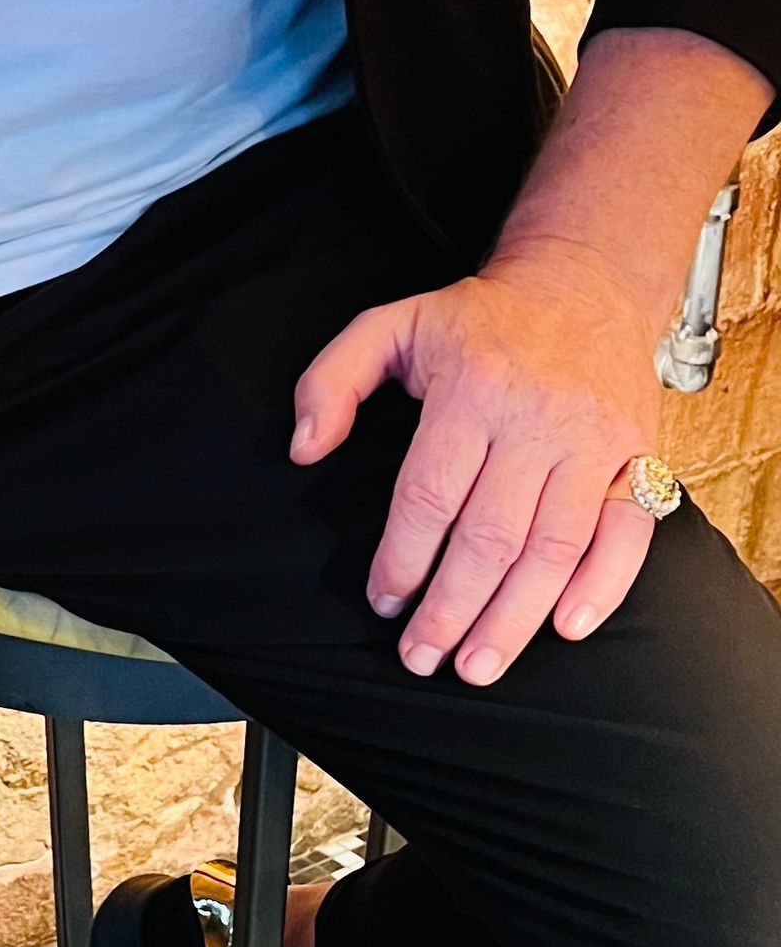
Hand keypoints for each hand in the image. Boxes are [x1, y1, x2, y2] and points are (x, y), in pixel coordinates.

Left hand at [291, 240, 663, 684]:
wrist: (587, 280)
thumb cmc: (482, 319)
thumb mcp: (392, 324)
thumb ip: (333, 380)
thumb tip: (306, 447)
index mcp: (473, 388)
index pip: (430, 495)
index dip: (403, 558)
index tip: (384, 598)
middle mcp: (538, 419)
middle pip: (490, 537)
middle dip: (451, 609)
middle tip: (422, 656)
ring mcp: (595, 442)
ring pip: (554, 548)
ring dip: (514, 618)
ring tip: (478, 666)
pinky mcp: (640, 455)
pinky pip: (628, 534)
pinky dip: (603, 587)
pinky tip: (567, 626)